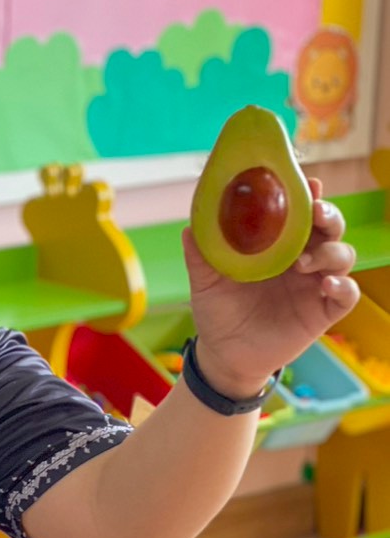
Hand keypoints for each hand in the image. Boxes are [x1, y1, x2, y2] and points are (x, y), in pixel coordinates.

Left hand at [183, 177, 360, 397]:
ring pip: (342, 255)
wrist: (223, 354)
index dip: (307, 196)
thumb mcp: (205, 282)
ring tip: (303, 263)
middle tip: (315, 212)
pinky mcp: (322, 311)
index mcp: (277, 245)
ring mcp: (314, 285)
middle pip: (329, 227)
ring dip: (330, 252)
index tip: (306, 183)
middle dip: (329, 215)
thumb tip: (190, 228)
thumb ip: (200, 256)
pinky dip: (343, 286)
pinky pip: (347, 294)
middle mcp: (302, 259)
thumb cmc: (218, 312)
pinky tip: (326, 285)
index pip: (299, 213)